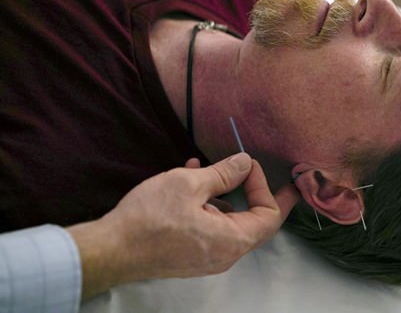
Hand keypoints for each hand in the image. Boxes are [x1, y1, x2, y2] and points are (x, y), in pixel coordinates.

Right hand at [68, 153, 299, 299]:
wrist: (111, 250)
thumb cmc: (151, 217)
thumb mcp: (189, 184)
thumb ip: (224, 174)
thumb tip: (245, 163)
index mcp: (233, 241)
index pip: (270, 216)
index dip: (266, 188)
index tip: (251, 166)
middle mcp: (225, 255)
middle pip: (253, 221)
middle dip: (251, 190)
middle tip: (247, 166)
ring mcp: (207, 258)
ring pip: (228, 221)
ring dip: (221, 193)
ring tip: (202, 168)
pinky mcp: (190, 255)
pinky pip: (210, 227)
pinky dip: (206, 204)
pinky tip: (188, 181)